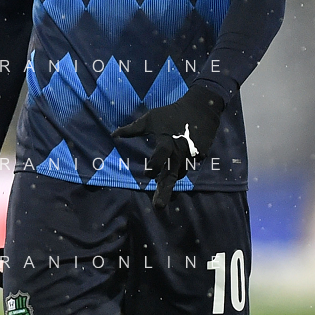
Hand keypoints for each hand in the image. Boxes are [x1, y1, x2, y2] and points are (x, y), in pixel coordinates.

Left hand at [112, 83, 224, 208]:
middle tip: (158, 207)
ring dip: (171, 182)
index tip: (147, 175)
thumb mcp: (151, 119)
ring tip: (162, 196)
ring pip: (180, 174)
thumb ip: (133, 129)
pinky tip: (177, 168)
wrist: (201, 107)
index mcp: (167, 142)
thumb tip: (113, 135)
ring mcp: (191, 155)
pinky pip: (189, 166)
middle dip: (165, 191)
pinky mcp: (200, 156)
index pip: (160, 157)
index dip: (154, 166)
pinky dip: (182, 169)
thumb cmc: (172, 113)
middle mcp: (179, 152)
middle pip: (171, 175)